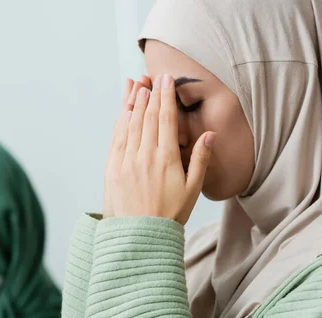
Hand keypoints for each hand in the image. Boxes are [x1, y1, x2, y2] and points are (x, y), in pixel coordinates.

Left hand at [105, 74, 215, 224]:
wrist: (140, 236)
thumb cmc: (169, 214)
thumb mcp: (192, 189)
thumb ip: (200, 159)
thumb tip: (209, 134)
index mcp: (166, 159)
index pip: (166, 119)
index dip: (166, 97)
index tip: (166, 79)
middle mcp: (145, 155)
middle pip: (147, 117)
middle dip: (150, 94)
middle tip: (152, 77)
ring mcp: (126, 161)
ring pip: (130, 124)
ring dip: (133, 103)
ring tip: (137, 86)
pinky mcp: (112, 168)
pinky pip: (116, 139)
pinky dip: (120, 122)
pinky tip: (123, 111)